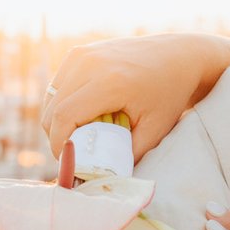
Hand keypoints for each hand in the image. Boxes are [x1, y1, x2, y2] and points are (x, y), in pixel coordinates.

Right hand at [40, 32, 229, 161]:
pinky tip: (81, 113)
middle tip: (73, 152)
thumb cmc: (169, 95)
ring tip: (79, 134)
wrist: (178, 56)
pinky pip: (57, 84)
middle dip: (56, 136)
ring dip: (57, 119)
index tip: (66, 161)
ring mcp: (83, 54)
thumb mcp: (154, 130)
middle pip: (52, 108)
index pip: (64, 117)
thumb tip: (99, 177)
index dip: (59, 144)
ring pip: (51, 96)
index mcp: (109, 82)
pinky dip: (61, 102)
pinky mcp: (80, 52)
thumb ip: (126, 156)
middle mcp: (90, 64)